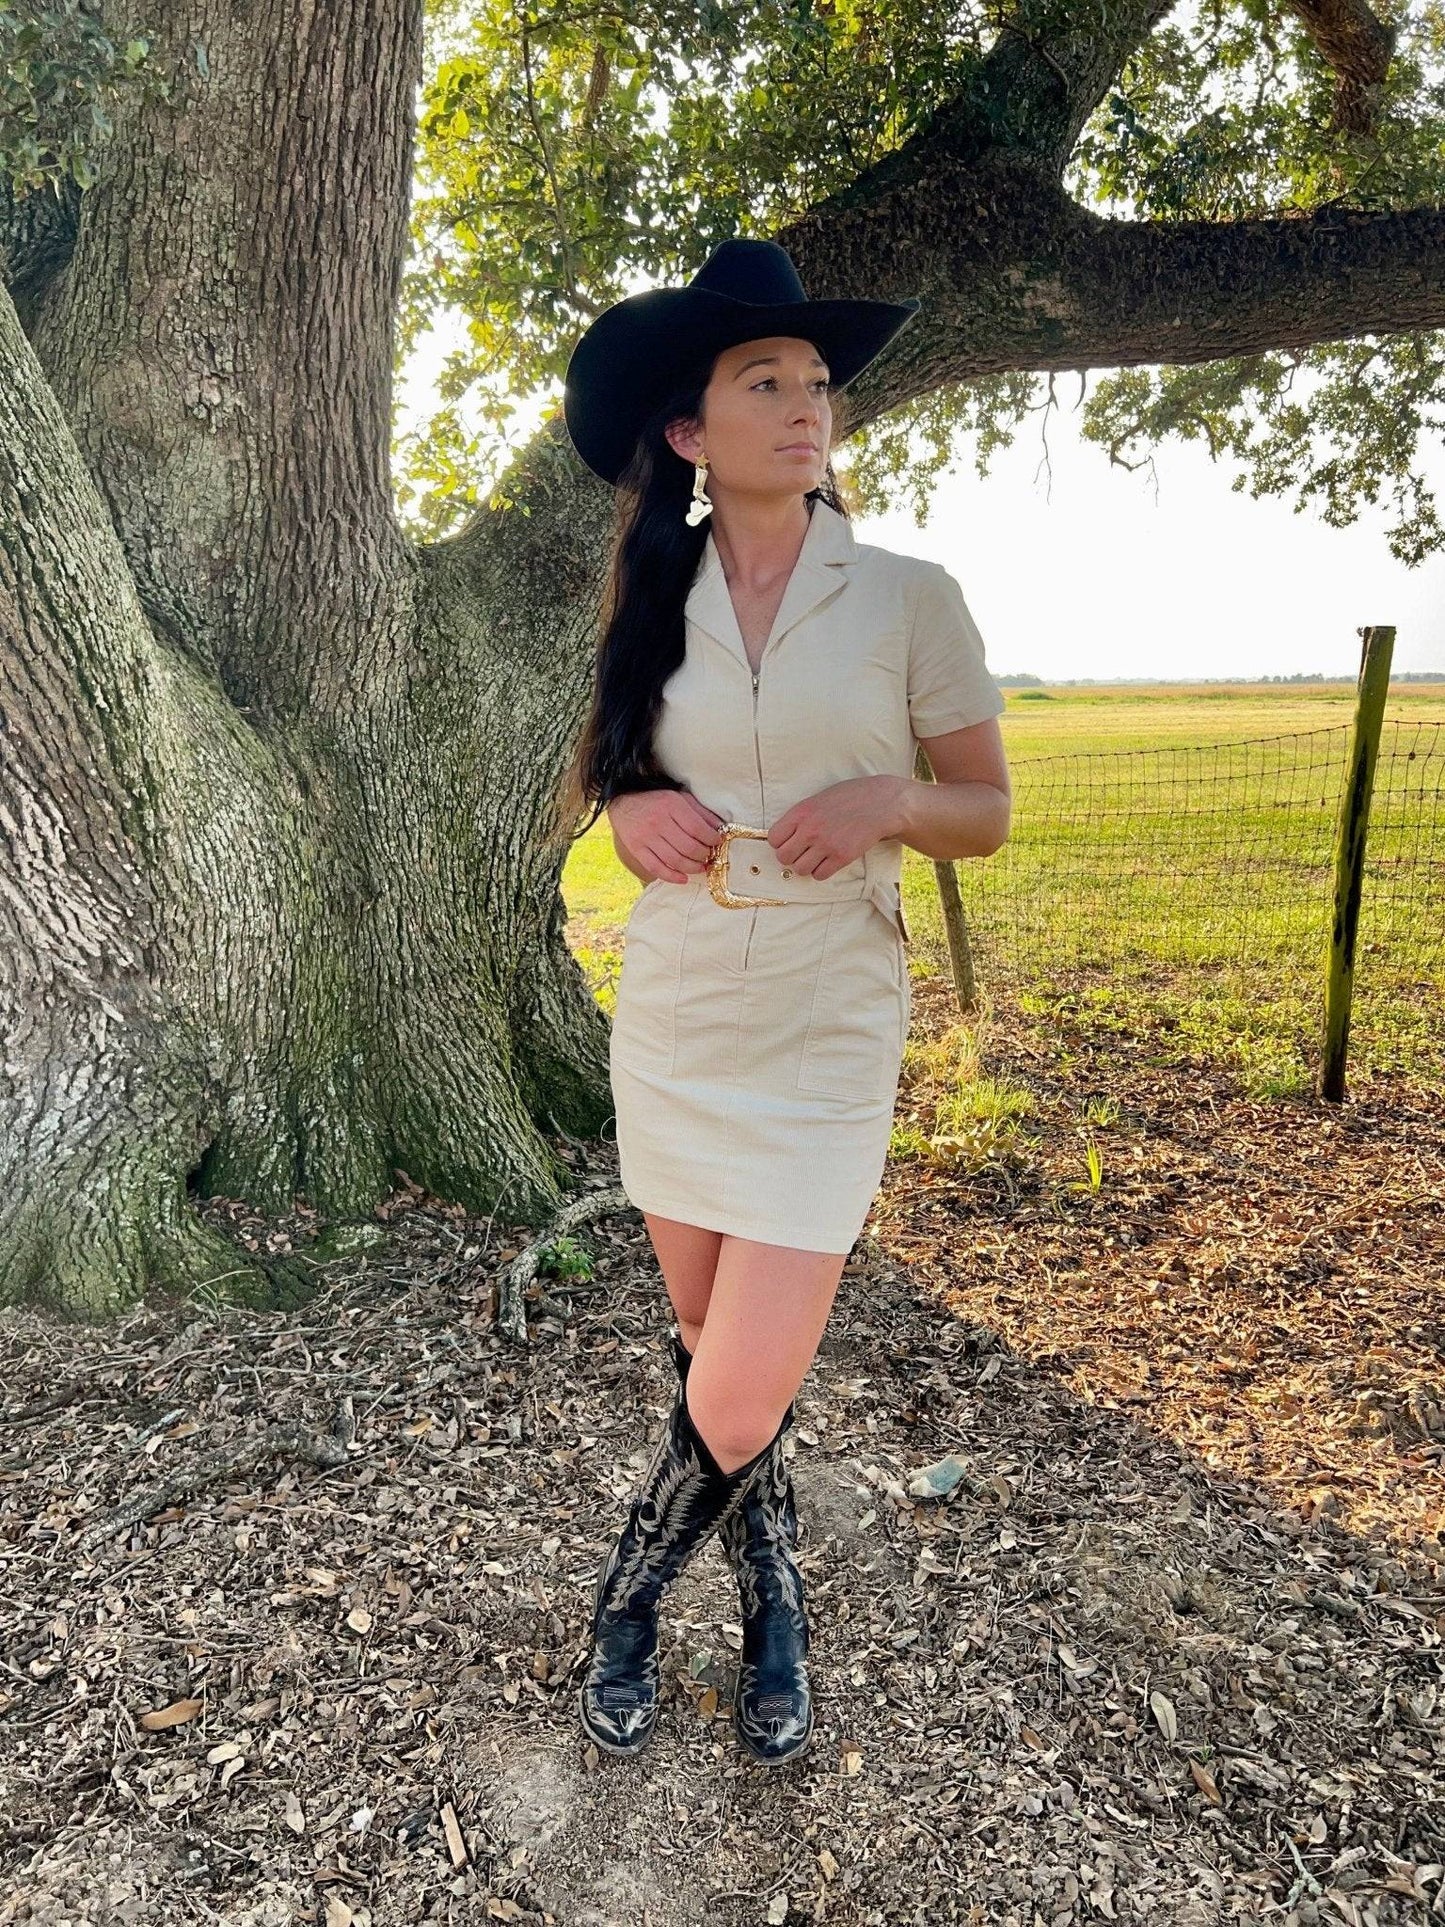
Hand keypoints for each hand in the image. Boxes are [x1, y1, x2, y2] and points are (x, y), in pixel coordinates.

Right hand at [608, 787, 729, 884]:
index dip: (711, 839)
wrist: (623, 800)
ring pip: (674, 860)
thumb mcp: (680, 798)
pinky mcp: (636, 849)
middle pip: (688, 847)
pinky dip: (672, 877)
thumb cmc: (656, 800)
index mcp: (671, 806)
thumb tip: (720, 828)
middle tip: (709, 856)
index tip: (718, 842)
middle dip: (704, 855)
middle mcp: (658, 822)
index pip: (697, 828)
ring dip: (692, 868)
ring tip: (700, 867)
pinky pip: (656, 868)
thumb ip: (700, 812)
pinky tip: (683, 878)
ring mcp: (646, 837)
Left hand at [766, 776, 901, 878]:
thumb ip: (801, 817)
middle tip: (802, 851)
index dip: (780, 842)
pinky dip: (821, 871)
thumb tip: (785, 836)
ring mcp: (826, 844)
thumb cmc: (850, 797)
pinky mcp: (841, 857)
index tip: (790, 841)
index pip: (773, 838)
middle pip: (783, 857)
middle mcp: (810, 830)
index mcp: (801, 812)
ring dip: (806, 865)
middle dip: (791, 856)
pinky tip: (828, 861)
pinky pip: (819, 875)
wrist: (881, 803)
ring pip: (800, 869)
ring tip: (817, 856)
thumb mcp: (818, 799)